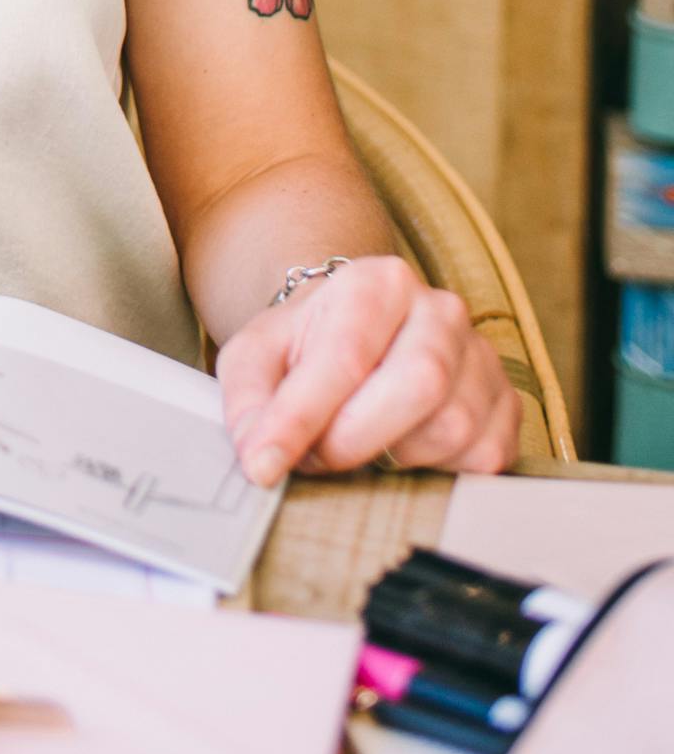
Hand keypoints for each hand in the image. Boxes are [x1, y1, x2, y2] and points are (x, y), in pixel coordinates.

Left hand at [216, 256, 520, 487]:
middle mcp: (440, 310)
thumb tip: (258, 457)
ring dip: (393, 457)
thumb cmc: (306, 346)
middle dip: (355, 438)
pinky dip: (439, 471)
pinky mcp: (506, 405)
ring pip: (452, 428)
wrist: (355, 335)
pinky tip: (404, 451)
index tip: (264, 464)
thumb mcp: (257, 356)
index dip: (301, 417)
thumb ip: (247, 402)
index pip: (345, 354)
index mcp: (377, 282)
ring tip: (356, 444)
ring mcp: (480, 357)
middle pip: (419, 384)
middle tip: (316, 458)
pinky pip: (485, 457)